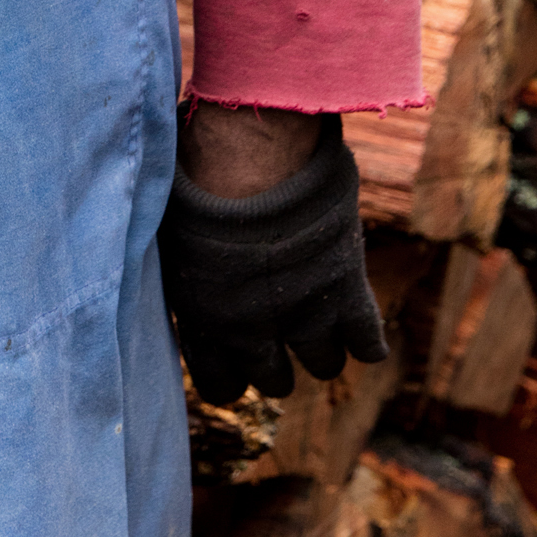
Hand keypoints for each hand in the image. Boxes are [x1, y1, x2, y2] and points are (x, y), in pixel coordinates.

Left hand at [159, 108, 386, 403]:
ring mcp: (303, 315)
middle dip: (277, 356)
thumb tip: (173, 278)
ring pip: (323, 365)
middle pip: (275, 382)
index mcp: (202, 319)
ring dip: (321, 342)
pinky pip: (367, 343)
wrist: (248, 149)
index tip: (236, 349)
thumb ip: (181, 273)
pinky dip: (365, 336)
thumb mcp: (170, 233)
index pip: (221, 387)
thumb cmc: (194, 173)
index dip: (231, 369)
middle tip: (277, 320)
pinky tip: (353, 313)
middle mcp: (252, 330)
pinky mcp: (346, 291)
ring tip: (314, 308)